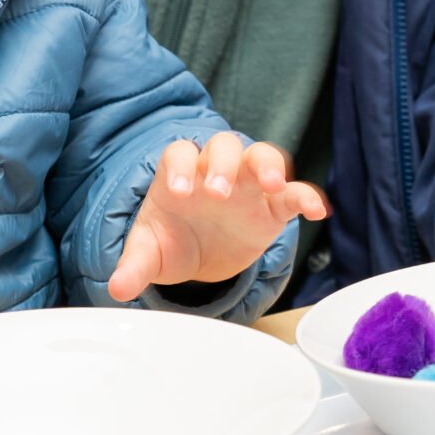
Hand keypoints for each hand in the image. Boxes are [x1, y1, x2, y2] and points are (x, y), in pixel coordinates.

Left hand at [109, 136, 327, 301]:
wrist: (198, 256)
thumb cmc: (171, 240)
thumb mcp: (149, 252)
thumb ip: (134, 266)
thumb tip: (117, 287)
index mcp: (181, 174)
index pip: (181, 155)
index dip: (181, 169)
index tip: (180, 194)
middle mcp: (216, 171)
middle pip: (225, 146)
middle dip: (224, 165)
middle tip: (220, 193)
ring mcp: (248, 185)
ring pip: (262, 156)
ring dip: (268, 166)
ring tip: (272, 185)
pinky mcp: (273, 207)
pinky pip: (293, 193)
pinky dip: (306, 196)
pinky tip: (317, 210)